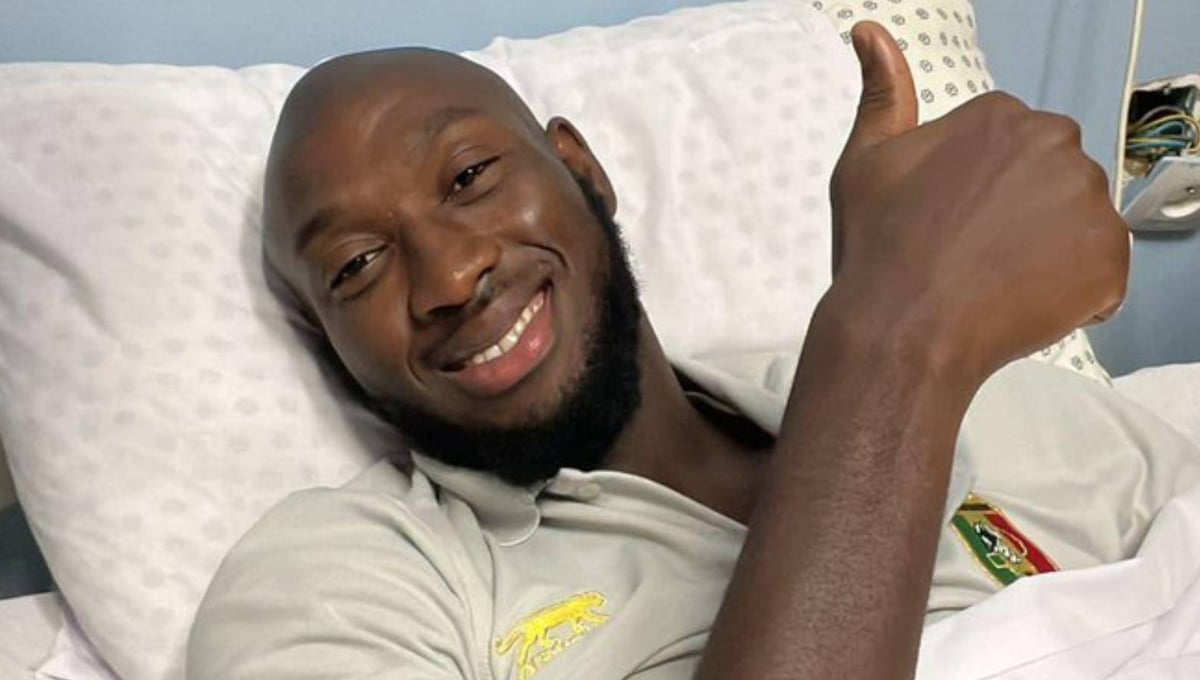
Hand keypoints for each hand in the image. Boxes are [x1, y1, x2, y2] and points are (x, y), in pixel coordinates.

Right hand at [824, 22, 1128, 384]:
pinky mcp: (1109, 261)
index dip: (979, 189)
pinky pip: (1100, 275)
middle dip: (1022, 212)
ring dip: (1048, 251)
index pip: (1011, 149)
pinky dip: (1071, 294)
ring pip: (1077, 225)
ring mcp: (1089, 204)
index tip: (950, 218)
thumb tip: (870, 33)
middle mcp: (1058, 146)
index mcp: (1002, 117)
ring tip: (993, 279)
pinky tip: (1020, 302)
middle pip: (1051, 180)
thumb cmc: (879, 246)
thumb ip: (883, 93)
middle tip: (971, 252)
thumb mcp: (866, 160)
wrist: (901, 329)